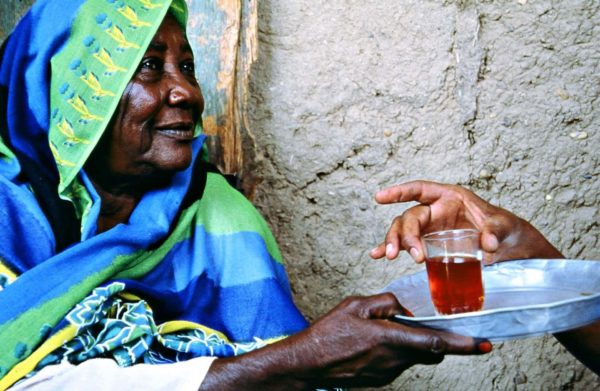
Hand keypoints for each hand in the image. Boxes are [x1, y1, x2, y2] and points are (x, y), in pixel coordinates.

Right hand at [201, 293, 490, 389]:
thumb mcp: (356, 305)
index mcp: (391, 339)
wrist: (309, 363)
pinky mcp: (381, 379)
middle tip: (432, 328)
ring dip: (413, 345)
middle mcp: (394, 360)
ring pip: (414, 357)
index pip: (436, 344)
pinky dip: (398, 352)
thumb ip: (385, 302)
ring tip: (391, 331)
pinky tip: (377, 342)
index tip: (484, 344)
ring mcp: (388, 372)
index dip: (464, 345)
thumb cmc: (329, 333)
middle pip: (430, 353)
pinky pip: (399, 363)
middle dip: (437, 341)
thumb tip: (402, 306)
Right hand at [370, 181, 562, 263]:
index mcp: (449, 197)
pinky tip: (377, 255)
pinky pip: (405, 246)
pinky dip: (391, 249)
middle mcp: (435, 211)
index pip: (420, 190)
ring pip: (403, 231)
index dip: (400, 191)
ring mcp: (430, 229)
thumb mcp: (504, 226)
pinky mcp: (428, 245)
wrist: (508, 248)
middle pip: (410, 218)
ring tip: (390, 256)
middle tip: (411, 254)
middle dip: (404, 234)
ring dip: (394, 242)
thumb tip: (487, 243)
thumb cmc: (504, 229)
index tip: (381, 196)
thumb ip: (495, 231)